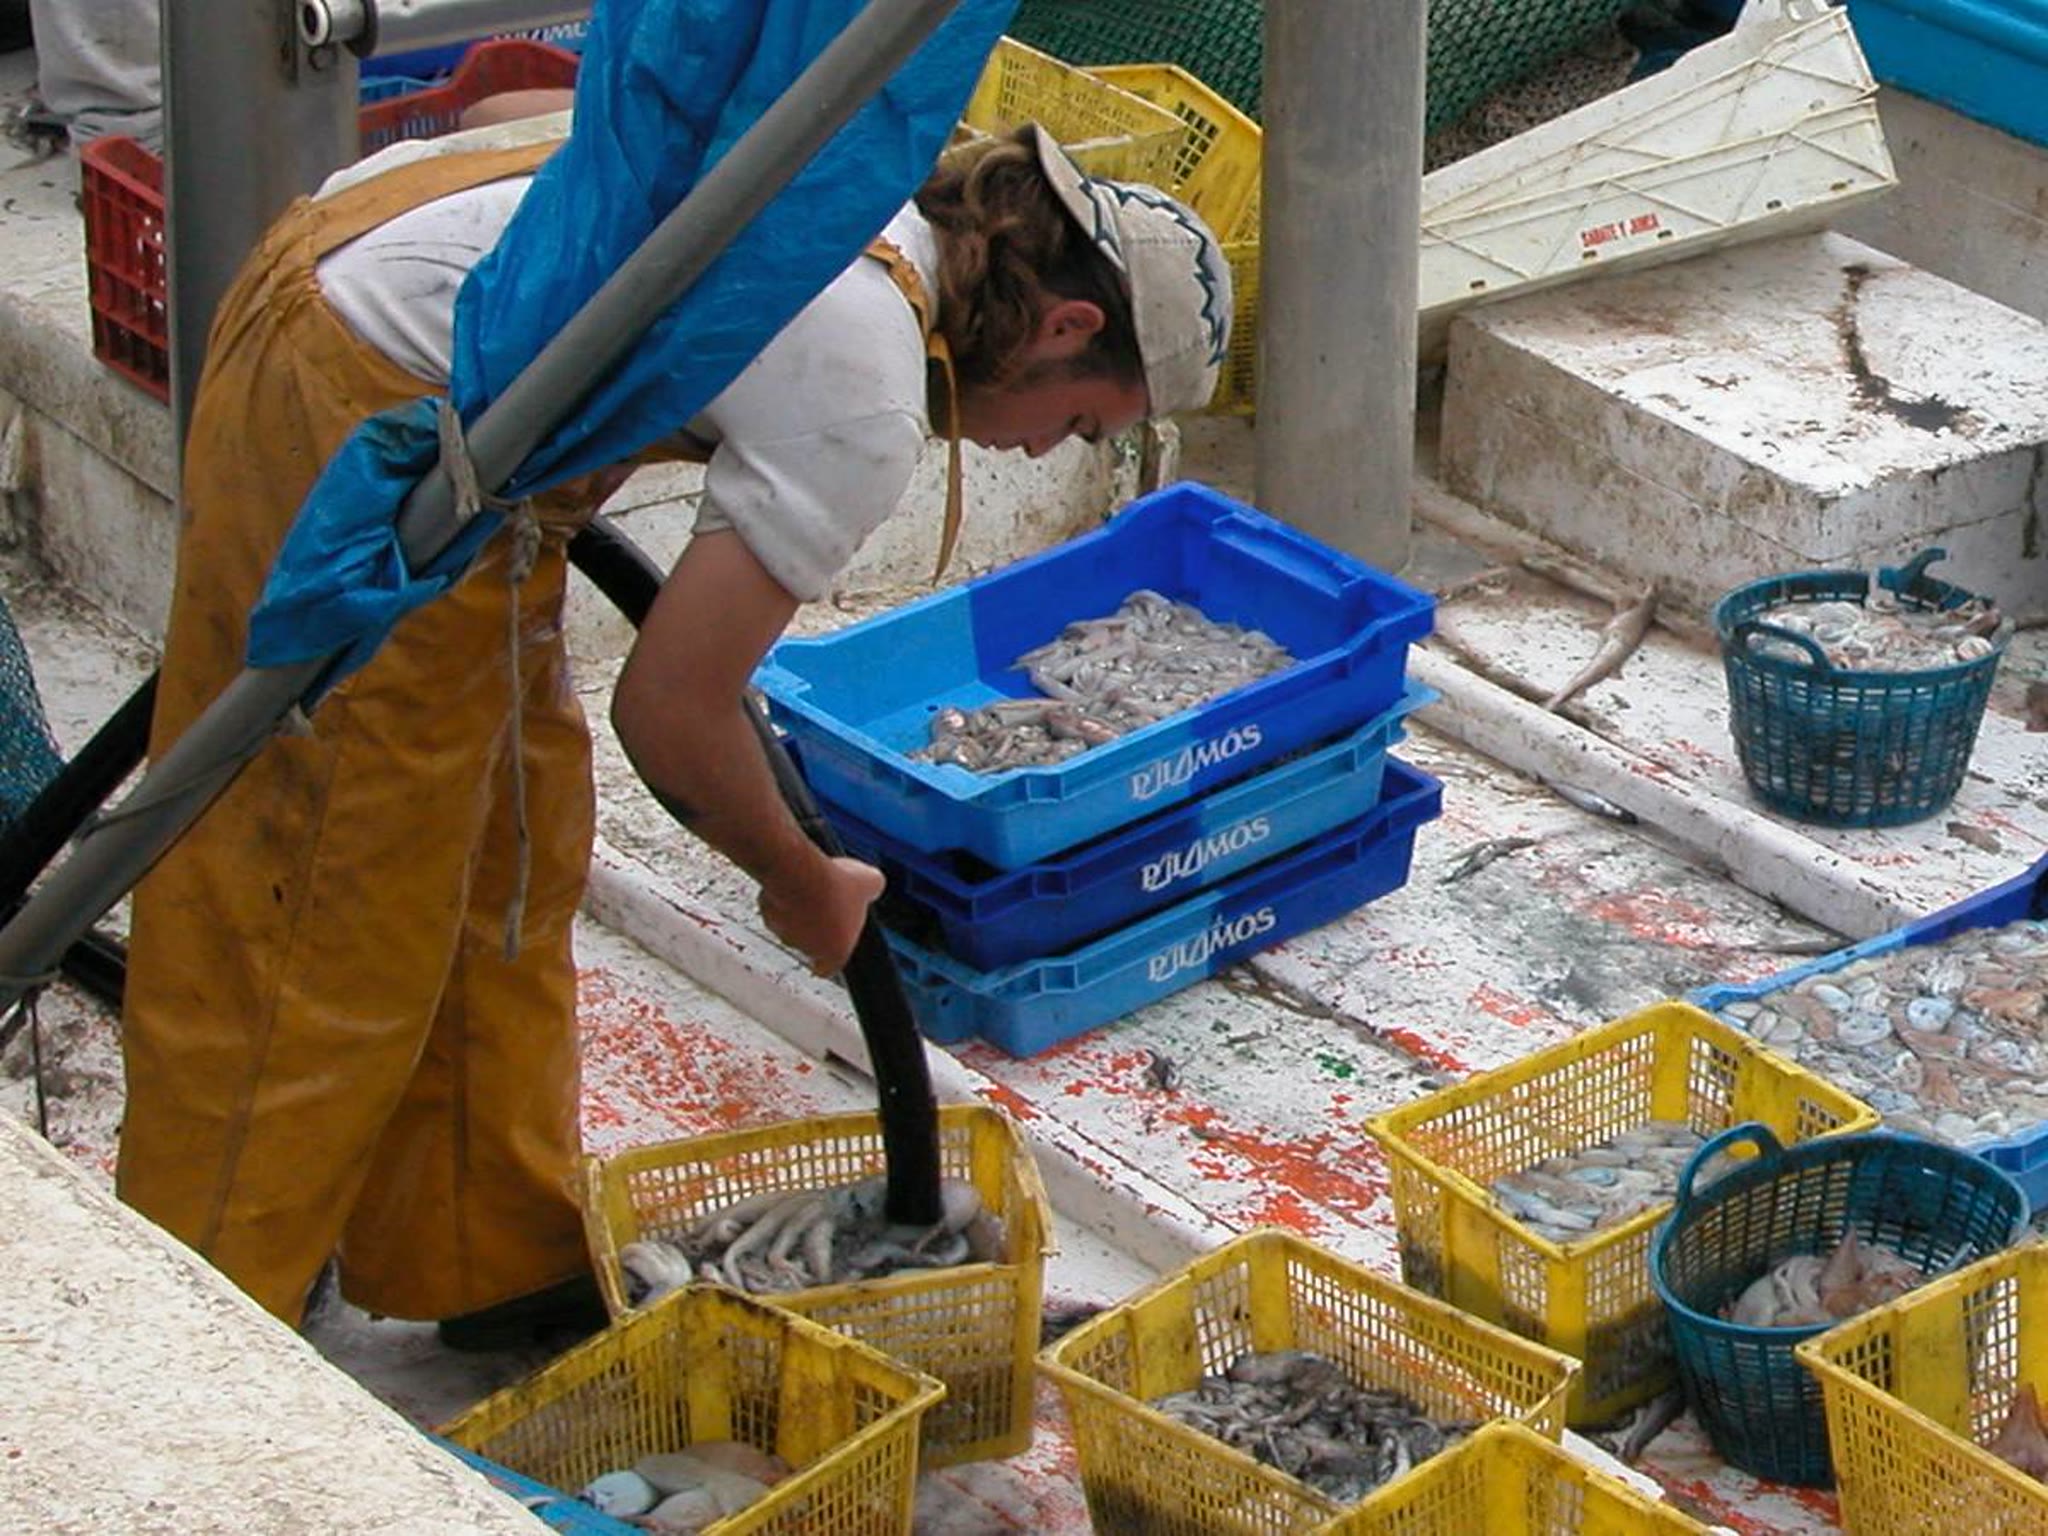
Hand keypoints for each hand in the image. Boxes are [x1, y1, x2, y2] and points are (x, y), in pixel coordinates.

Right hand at [758, 855, 885, 976]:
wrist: (802, 876)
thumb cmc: (836, 888)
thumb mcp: (871, 882)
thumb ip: (873, 888)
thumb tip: (874, 884)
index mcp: (836, 953)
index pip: (830, 967)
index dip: (831, 955)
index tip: (832, 947)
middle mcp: (808, 949)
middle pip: (812, 943)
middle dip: (817, 925)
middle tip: (827, 903)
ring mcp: (785, 933)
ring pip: (792, 925)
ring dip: (800, 911)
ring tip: (812, 888)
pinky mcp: (768, 915)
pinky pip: (776, 908)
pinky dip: (783, 897)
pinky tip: (795, 881)